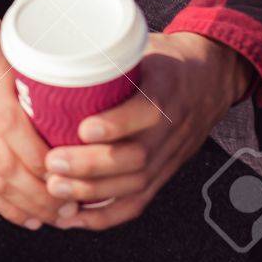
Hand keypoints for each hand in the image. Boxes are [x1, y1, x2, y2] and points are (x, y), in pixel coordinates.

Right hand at [0, 0, 79, 229]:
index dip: (49, 162)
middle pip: (7, 168)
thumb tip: (73, 93)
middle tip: (75, 203)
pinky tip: (26, 216)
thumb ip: (31, 71)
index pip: (18, 134)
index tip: (78, 170)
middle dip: (45, 196)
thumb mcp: (5, 39)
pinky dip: (3, 205)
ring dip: (28, 207)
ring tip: (57, 215)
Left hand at [42, 31, 254, 229]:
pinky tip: (76, 217)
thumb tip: (56, 50)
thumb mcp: (145, 44)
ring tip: (55, 188)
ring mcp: (168, 155)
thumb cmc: (166, 59)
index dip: (116, 124)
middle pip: (136, 157)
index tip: (83, 128)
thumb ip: (110, 51)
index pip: (147, 111)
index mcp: (166, 88)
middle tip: (52, 162)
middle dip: (91, 165)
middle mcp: (171, 127)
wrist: (209, 79)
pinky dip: (105, 215)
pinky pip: (138, 203)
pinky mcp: (163, 174)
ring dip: (92, 192)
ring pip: (135, 184)